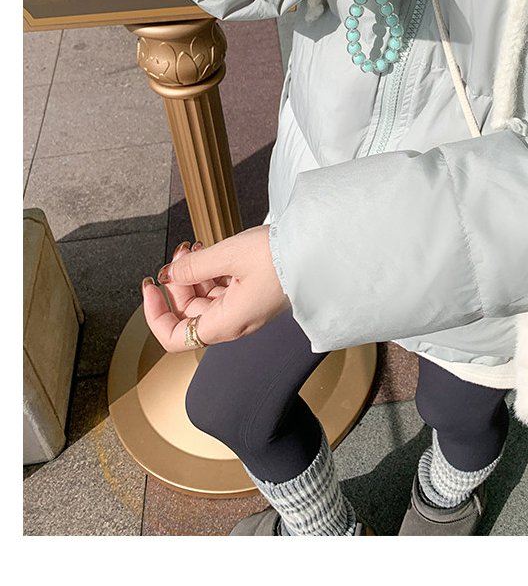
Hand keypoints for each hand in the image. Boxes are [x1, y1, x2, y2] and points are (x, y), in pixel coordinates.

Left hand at [142, 228, 289, 350]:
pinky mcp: (254, 296)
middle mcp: (234, 322)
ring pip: (205, 299)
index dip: (155, 315)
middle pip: (188, 313)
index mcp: (225, 323)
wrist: (319, 251)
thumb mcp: (229, 255)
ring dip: (194, 274)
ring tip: (194, 246)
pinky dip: (211, 273)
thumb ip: (193, 266)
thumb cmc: (281, 257)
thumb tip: (169, 274)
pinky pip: (222, 290)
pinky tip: (211, 252)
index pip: (174, 338)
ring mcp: (244, 310)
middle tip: (181, 251)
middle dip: (177, 282)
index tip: (151, 286)